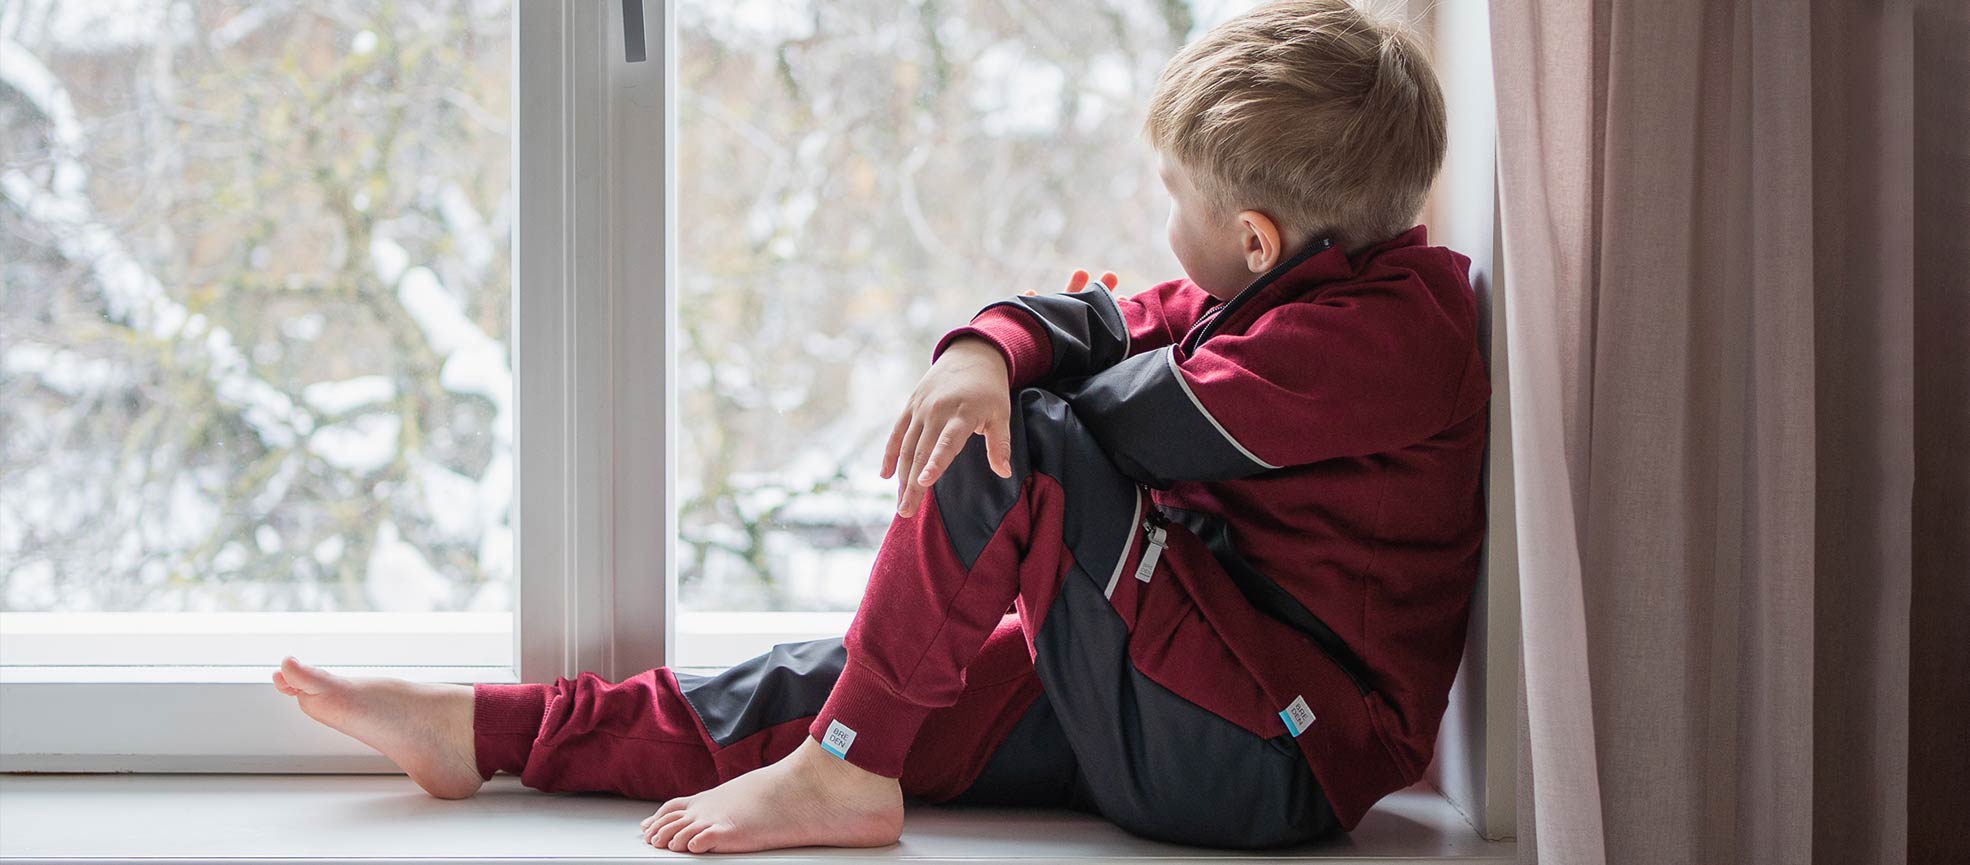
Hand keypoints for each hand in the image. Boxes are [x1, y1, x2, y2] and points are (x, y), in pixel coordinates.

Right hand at [882, 269, 1119, 517]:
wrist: (971, 354)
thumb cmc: (989, 389)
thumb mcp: (1001, 413)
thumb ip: (1000, 444)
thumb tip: (1004, 473)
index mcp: (962, 413)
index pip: (946, 442)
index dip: (935, 462)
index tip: (923, 482)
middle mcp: (937, 411)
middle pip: (921, 452)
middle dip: (912, 485)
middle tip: (906, 513)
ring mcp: (920, 408)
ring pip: (907, 447)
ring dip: (901, 476)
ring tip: (901, 504)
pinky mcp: (910, 406)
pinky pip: (897, 433)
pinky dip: (891, 454)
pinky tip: (886, 476)